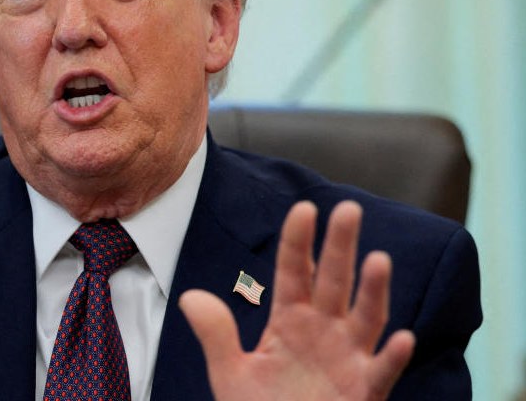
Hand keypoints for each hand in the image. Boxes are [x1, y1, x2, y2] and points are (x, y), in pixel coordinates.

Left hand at [180, 200, 414, 400]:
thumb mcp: (231, 374)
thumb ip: (216, 335)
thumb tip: (188, 297)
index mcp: (290, 320)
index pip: (294, 272)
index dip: (297, 241)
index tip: (303, 209)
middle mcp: (323, 332)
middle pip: (333, 282)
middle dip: (340, 247)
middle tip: (347, 208)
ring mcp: (348, 360)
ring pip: (365, 319)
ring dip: (373, 292)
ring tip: (378, 259)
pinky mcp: (364, 392)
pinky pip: (382, 373)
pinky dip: (392, 357)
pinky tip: (403, 338)